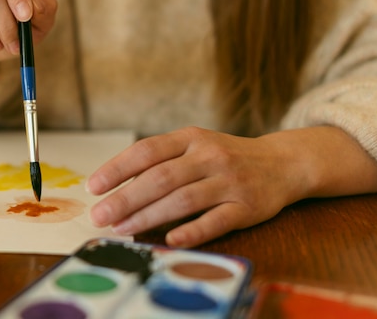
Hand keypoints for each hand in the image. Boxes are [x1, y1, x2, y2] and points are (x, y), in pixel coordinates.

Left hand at [86, 127, 300, 247]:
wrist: (282, 162)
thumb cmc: (224, 157)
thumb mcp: (195, 146)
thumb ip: (162, 160)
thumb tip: (116, 187)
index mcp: (191, 138)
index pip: (147, 150)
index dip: (117, 168)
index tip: (93, 186)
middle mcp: (210, 156)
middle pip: (160, 178)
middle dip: (125, 198)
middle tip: (100, 216)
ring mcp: (230, 181)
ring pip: (183, 200)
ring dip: (148, 216)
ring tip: (122, 228)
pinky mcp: (247, 207)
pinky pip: (217, 221)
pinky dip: (192, 231)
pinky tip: (170, 239)